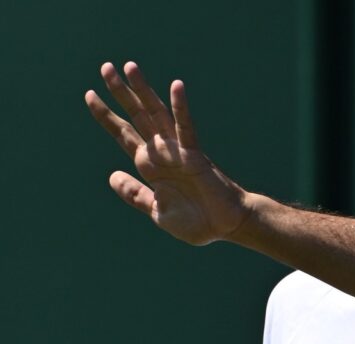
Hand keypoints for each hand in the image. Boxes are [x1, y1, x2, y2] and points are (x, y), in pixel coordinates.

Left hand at [85, 62, 248, 244]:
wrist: (225, 227)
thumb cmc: (196, 221)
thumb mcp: (157, 211)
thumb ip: (135, 193)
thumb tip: (112, 175)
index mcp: (150, 166)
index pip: (123, 134)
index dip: (106, 116)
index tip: (90, 95)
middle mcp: (162, 153)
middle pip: (136, 116)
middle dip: (120, 93)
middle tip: (105, 67)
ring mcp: (178, 151)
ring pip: (156, 114)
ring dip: (143, 91)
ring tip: (129, 67)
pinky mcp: (195, 155)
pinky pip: (186, 128)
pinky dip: (180, 108)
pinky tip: (176, 87)